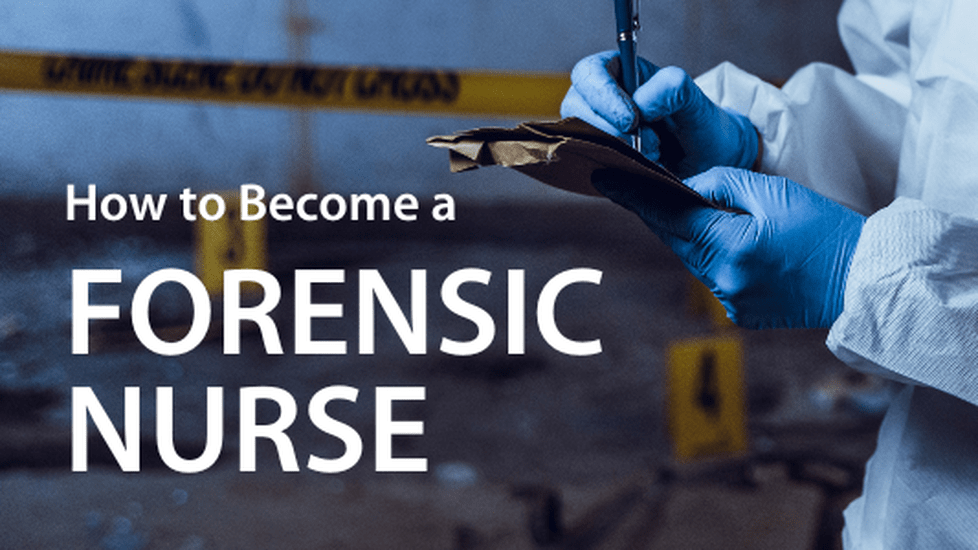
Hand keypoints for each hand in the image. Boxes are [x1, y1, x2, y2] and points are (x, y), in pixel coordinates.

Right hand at [561, 50, 758, 178]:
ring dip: (614, 151)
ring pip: (578, 138)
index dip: (603, 95)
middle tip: (652, 144)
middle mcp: (600, 101)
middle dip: (611, 130)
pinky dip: (612, 168)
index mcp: (620, 72)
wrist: (707, 162)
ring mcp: (594, 131)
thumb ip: (673, 89)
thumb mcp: (696, 100)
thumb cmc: (701, 125)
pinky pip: (586, 163)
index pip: (589, 73)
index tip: (632, 120)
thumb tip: (640, 103)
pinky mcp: (596, 159)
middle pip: (575, 108)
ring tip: (652, 156)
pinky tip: (639, 169)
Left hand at [593, 167, 864, 328]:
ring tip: (681, 208)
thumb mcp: (774, 193)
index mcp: (729, 247)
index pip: (669, 214)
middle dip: (656, 212)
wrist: (863, 280)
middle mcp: (722, 280)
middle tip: (632, 185)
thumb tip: (685, 185)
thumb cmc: (826, 230)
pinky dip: (710, 255)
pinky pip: (711, 277)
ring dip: (685, 234)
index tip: (604, 178)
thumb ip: (722, 184)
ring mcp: (730, 301)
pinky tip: (720, 239)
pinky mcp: (741, 313)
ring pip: (691, 259)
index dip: (634, 194)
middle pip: (675, 239)